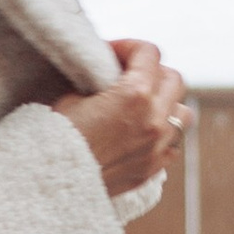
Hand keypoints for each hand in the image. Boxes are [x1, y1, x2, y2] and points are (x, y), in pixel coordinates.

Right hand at [57, 39, 191, 197]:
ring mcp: (157, 147)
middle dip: (153, 71)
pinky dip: (161, 136)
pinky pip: (171, 146)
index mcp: (135, 94)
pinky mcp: (151, 169)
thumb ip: (99, 83)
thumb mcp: (72, 98)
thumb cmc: (55, 140)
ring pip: (183, 114)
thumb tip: (106, 78)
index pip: (149, 53)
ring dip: (167, 103)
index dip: (129, 47)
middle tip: (129, 74)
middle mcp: (154, 119)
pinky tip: (139, 134)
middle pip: (174, 79)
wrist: (51, 186)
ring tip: (142, 105)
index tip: (113, 53)